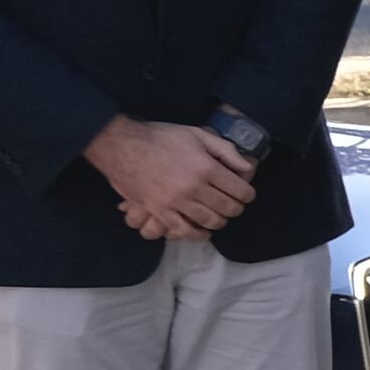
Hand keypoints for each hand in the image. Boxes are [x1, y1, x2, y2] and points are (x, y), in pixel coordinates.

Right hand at [86, 114, 253, 237]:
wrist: (121, 145)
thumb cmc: (160, 137)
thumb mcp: (197, 134)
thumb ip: (225, 150)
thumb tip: (248, 167)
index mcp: (206, 167)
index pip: (240, 190)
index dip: (247, 194)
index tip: (246, 194)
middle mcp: (193, 186)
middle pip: (228, 208)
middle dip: (236, 208)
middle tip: (234, 205)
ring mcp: (175, 201)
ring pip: (210, 221)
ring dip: (220, 221)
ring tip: (219, 215)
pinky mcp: (159, 210)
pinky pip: (183, 230)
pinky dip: (197, 234)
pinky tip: (203, 231)